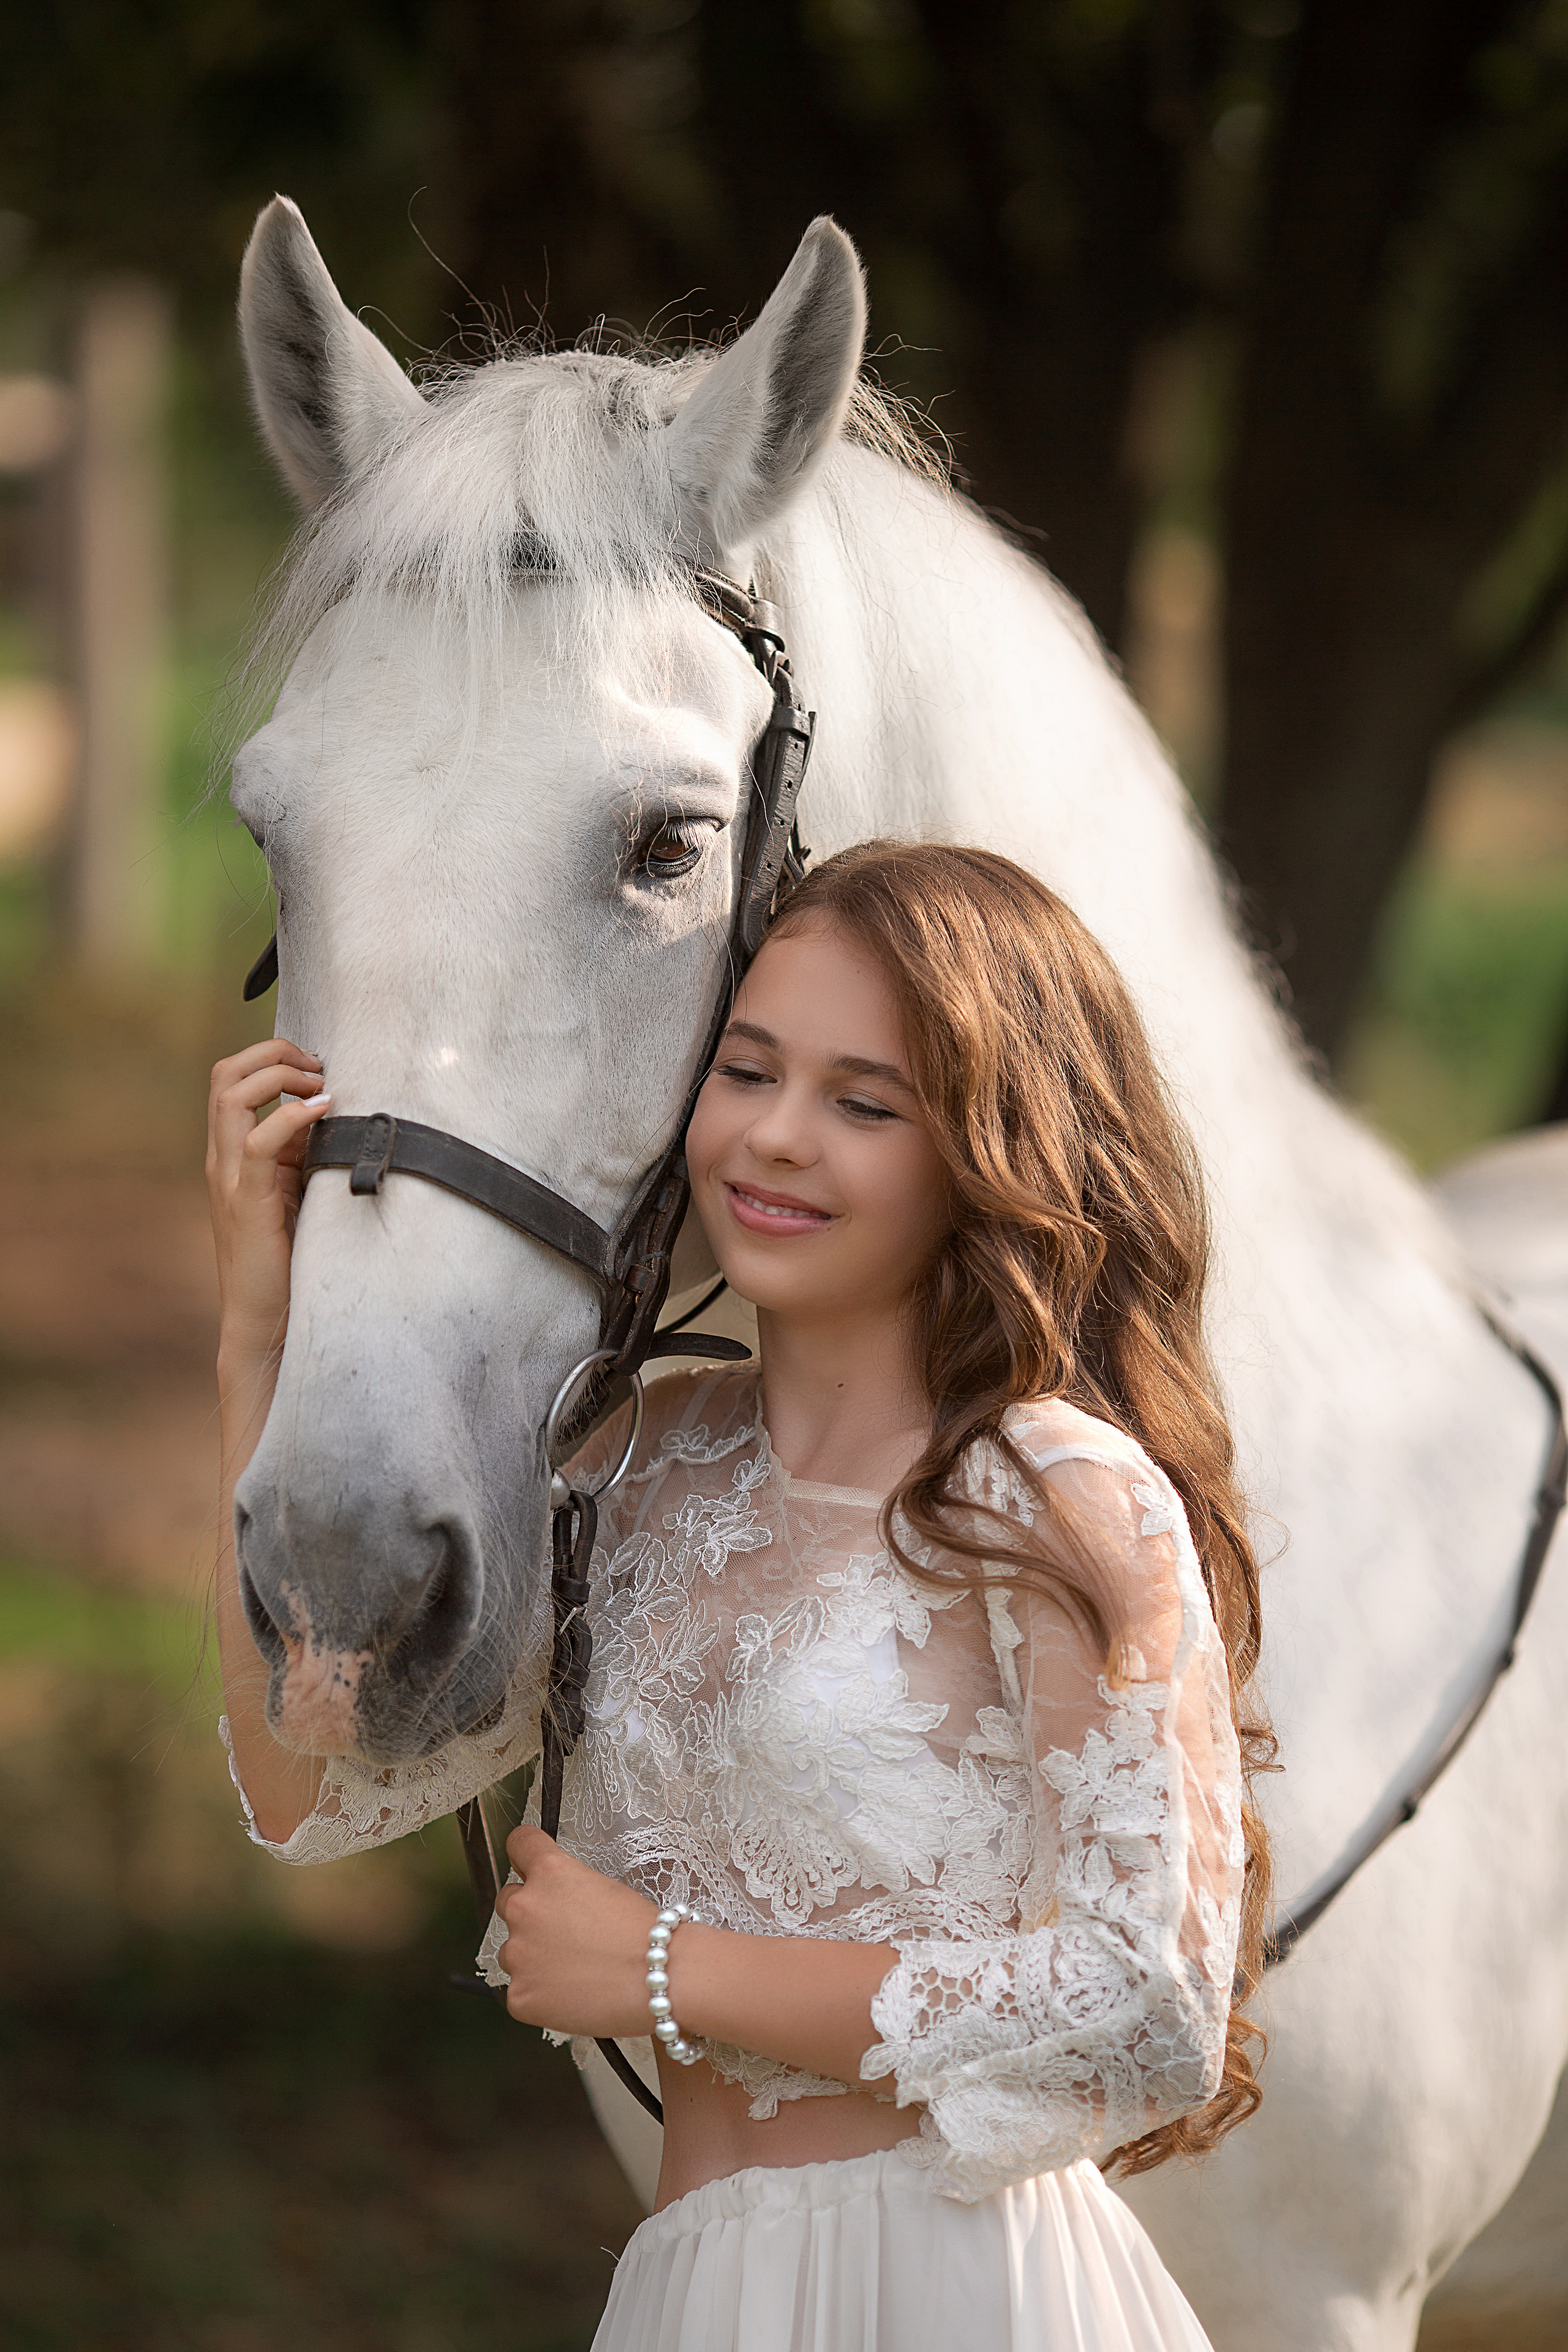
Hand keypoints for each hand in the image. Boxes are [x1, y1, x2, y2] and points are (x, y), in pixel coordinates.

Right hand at [207, 1037, 330, 1363]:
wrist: (263, 1318)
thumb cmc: (286, 1257)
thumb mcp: (295, 1191)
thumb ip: (302, 1154)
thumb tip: (334, 1114)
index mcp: (231, 1153)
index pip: (231, 1080)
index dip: (271, 1058)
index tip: (316, 1065)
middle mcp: (223, 1159)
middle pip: (225, 1075)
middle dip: (273, 1053)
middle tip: (317, 1064)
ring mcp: (230, 1178)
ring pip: (231, 1097)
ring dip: (279, 1076)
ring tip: (319, 1082)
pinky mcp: (248, 1202)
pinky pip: (258, 1144)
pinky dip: (290, 1116)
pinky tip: (324, 1109)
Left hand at [497, 1825, 660, 2039]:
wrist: (656, 1977)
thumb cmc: (642, 1933)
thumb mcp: (603, 1888)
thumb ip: (565, 1887)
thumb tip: (556, 1900)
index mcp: (549, 1873)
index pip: (519, 1844)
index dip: (525, 1854)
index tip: (525, 1860)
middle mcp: (525, 1907)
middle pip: (508, 1901)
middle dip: (529, 1913)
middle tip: (562, 1932)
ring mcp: (518, 1954)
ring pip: (511, 1951)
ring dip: (532, 1957)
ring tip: (573, 1969)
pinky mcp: (520, 1994)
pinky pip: (519, 1991)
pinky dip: (539, 1994)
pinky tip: (570, 1993)